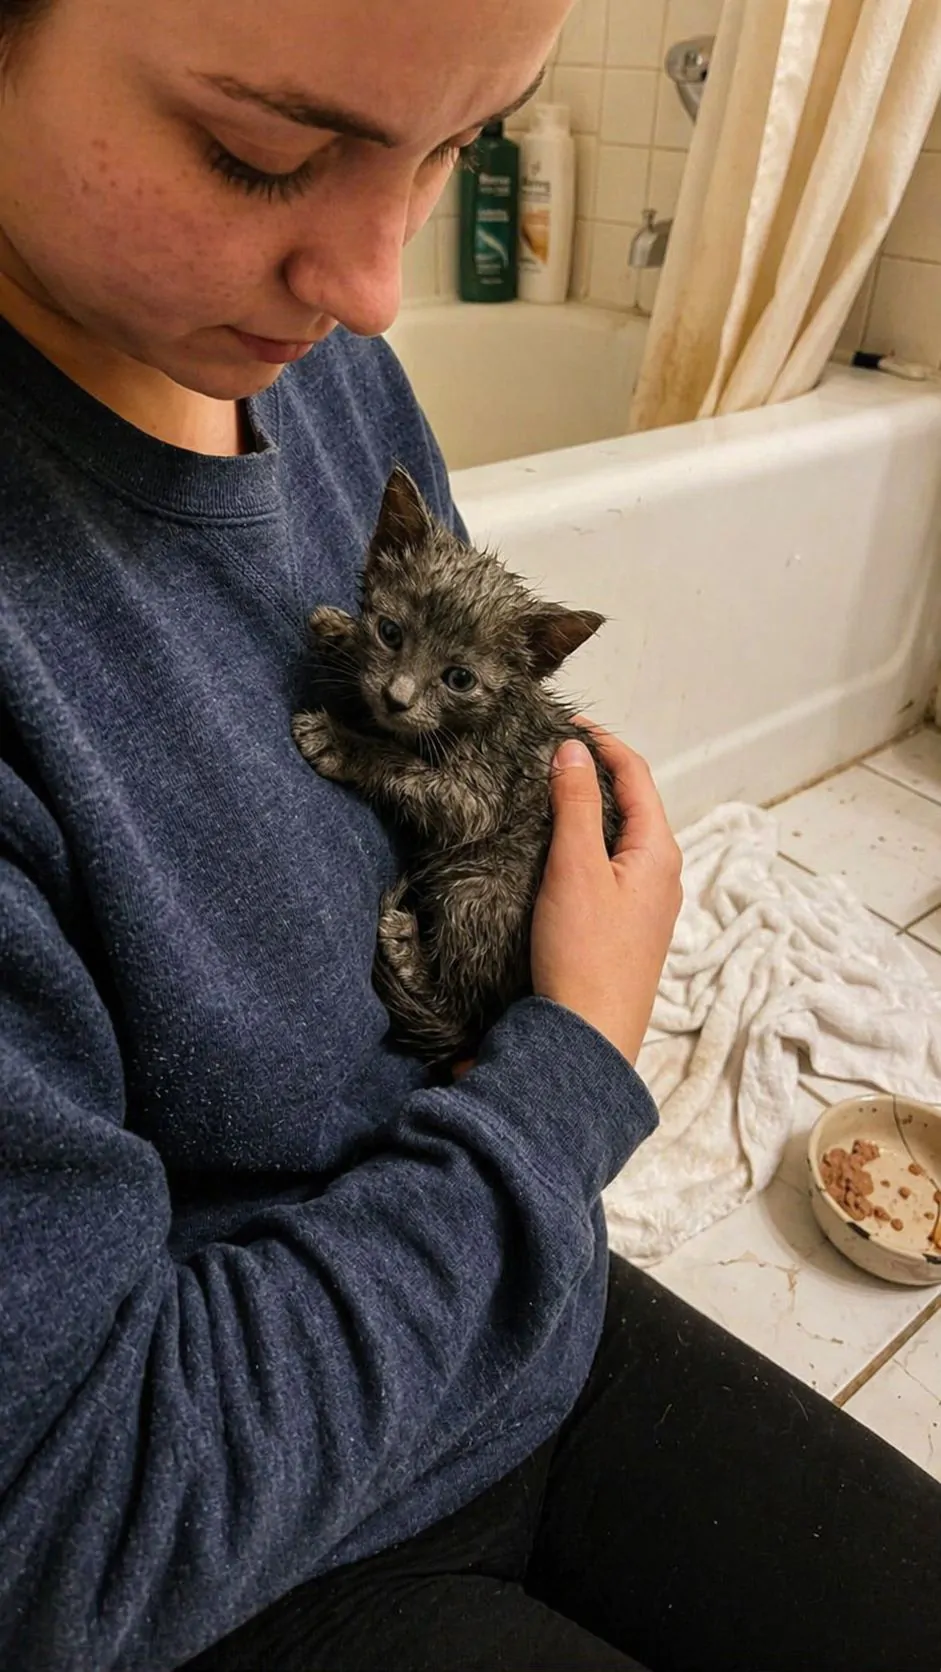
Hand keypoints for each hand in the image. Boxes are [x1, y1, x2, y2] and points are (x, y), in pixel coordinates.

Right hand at [531, 725, 681, 1063]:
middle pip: (632, 804)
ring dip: (588, 811)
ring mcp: (646, 904)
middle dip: (594, 773)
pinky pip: (610, 869)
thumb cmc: (585, 955)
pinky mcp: (625, 929)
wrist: (587, 1039)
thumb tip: (573, 750)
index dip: (603, 742)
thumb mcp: (575, 869)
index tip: (564, 722)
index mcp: (660, 852)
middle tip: (548, 753)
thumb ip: (577, 805)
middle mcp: (662, 874)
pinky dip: (585, 846)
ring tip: (545, 793)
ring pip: (619, 839)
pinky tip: (554, 851)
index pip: (637, 775)